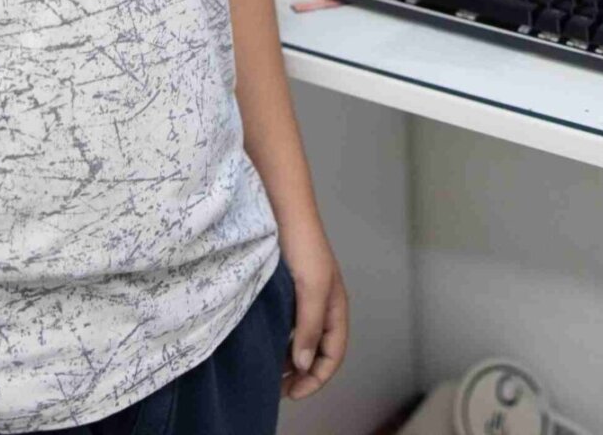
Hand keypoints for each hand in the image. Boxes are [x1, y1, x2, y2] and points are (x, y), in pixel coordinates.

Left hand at [279, 224, 348, 399]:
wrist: (284, 209)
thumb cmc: (304, 245)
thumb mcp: (312, 288)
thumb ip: (310, 327)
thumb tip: (304, 365)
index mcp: (336, 307)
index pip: (335, 354)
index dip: (318, 378)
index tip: (293, 392)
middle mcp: (323, 305)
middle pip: (320, 351)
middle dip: (304, 374)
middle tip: (279, 389)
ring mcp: (305, 298)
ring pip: (303, 339)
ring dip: (290, 360)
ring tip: (270, 372)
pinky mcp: (287, 290)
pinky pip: (288, 325)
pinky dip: (280, 341)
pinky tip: (265, 344)